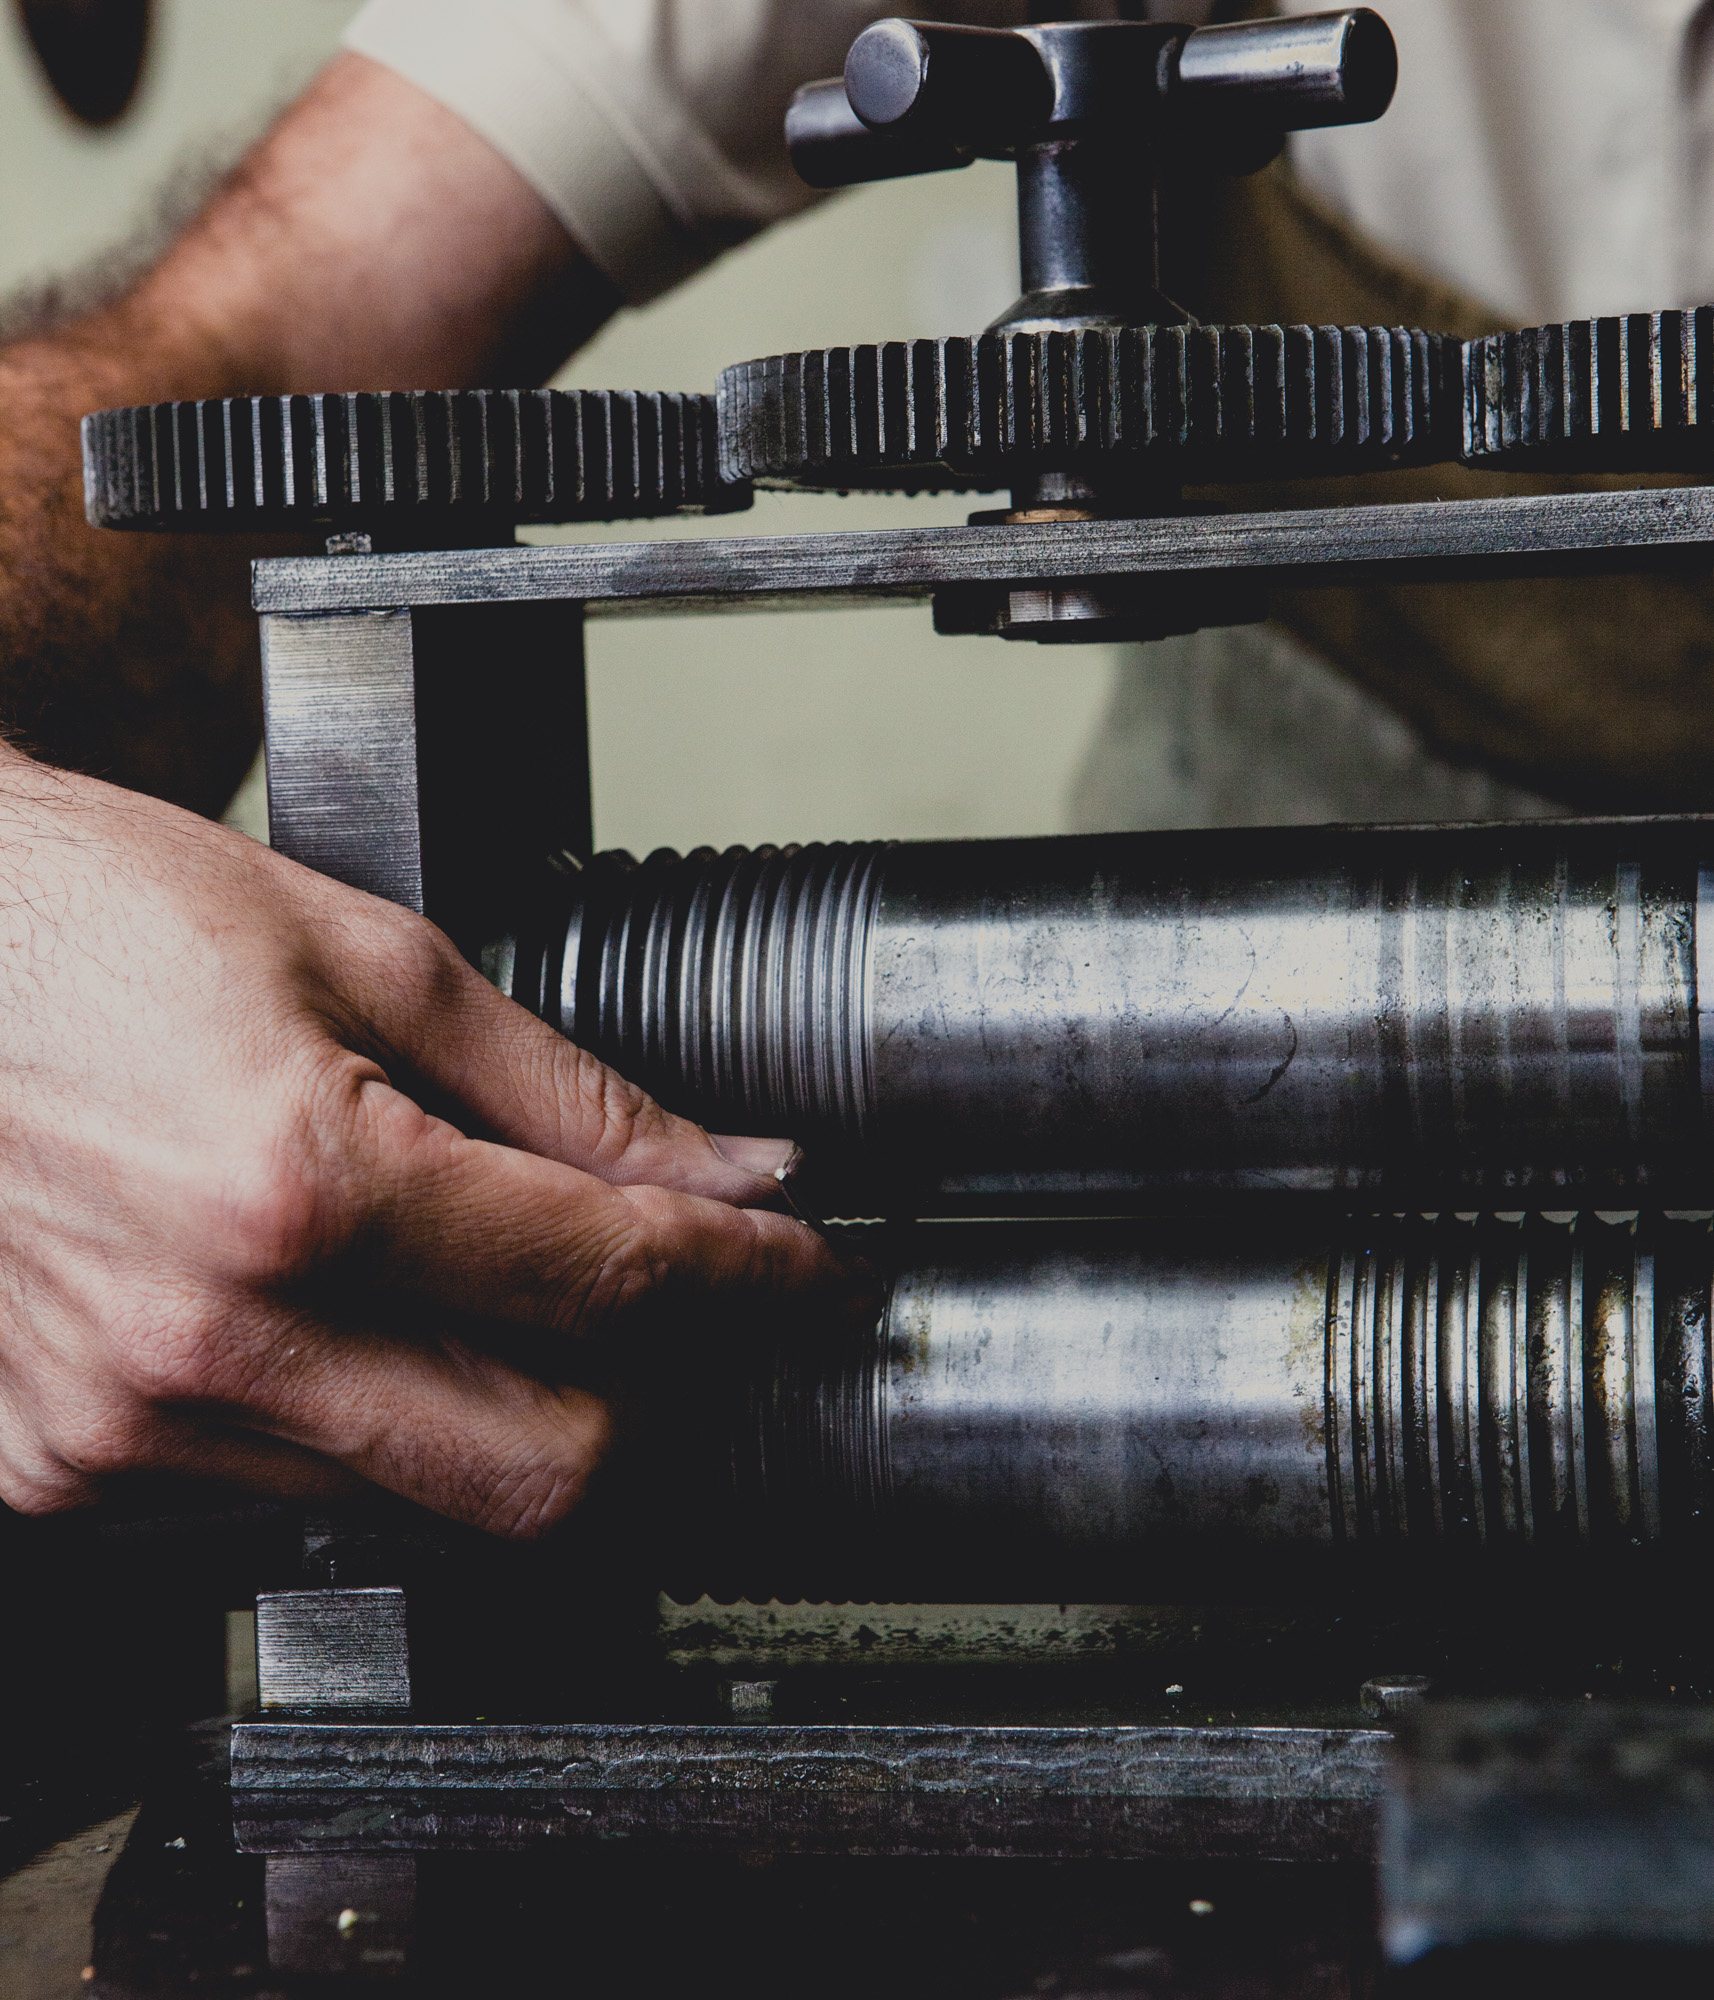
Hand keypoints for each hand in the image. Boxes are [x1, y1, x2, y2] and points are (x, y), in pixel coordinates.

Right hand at [0, 751, 863, 1535]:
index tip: (807, 1274)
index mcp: (296, 1185)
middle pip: (547, 1470)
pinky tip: (351, 1324)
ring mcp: (123, 1428)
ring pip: (426, 1506)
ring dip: (506, 1416)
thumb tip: (728, 1171)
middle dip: (659, 1399)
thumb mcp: (365, 955)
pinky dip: (368, 1431)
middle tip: (690, 1317)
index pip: (611, 1284)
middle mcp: (207, 1340)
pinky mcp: (61, 1469)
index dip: (753, 1281)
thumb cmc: (96, 918)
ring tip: (488, 1291)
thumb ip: (569, 1094)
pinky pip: (290, 1502)